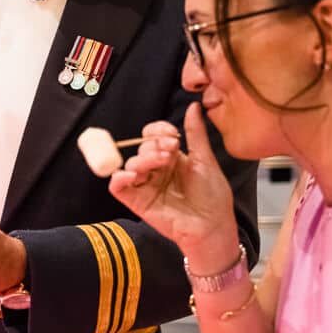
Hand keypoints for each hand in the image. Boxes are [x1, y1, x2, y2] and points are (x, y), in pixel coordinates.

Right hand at [107, 102, 236, 260]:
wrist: (213, 226)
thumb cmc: (213, 197)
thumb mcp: (205, 160)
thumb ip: (195, 133)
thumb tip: (194, 106)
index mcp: (171, 159)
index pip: (153, 136)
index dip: (158, 131)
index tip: (172, 135)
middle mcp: (156, 171)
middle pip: (141, 148)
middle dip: (154, 145)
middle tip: (171, 150)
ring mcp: (146, 186)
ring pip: (130, 165)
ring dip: (143, 159)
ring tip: (161, 162)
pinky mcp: (137, 202)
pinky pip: (118, 187)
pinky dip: (119, 178)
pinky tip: (130, 175)